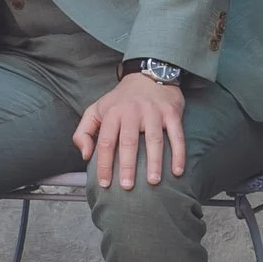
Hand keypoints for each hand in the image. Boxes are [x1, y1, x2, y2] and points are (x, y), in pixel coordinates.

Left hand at [74, 73, 185, 189]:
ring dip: (154, 162)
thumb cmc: (120, 100)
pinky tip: (177, 171)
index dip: (104, 164)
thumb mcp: (96, 110)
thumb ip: (84, 132)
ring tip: (153, 182)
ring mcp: (154, 112)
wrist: (148, 74)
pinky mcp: (171, 113)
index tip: (105, 183)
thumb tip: (85, 155)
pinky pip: (177, 136)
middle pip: (129, 142)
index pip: (106, 142)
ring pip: (154, 140)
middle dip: (127, 166)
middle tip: (127, 186)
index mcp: (112, 113)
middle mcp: (132, 111)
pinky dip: (178, 154)